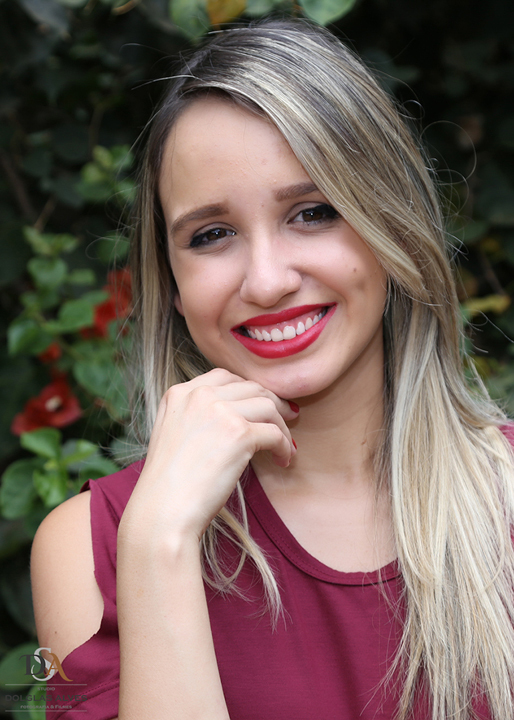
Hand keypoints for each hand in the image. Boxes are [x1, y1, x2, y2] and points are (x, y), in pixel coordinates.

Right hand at [119, 368, 297, 542]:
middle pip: (251, 387)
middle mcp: (199, 395)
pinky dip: (284, 446)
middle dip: (272, 403)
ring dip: (282, 426)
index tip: (262, 404)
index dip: (249, 389)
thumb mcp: (172, 434)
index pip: (225, 377)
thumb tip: (234, 413)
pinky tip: (283, 460)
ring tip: (285, 447)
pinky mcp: (239, 433)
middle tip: (286, 419)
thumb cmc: (168, 485)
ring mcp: (220, 411)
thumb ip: (196, 416)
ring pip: (268, 406)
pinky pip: (275, 433)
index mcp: (179, 393)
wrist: (163, 511)